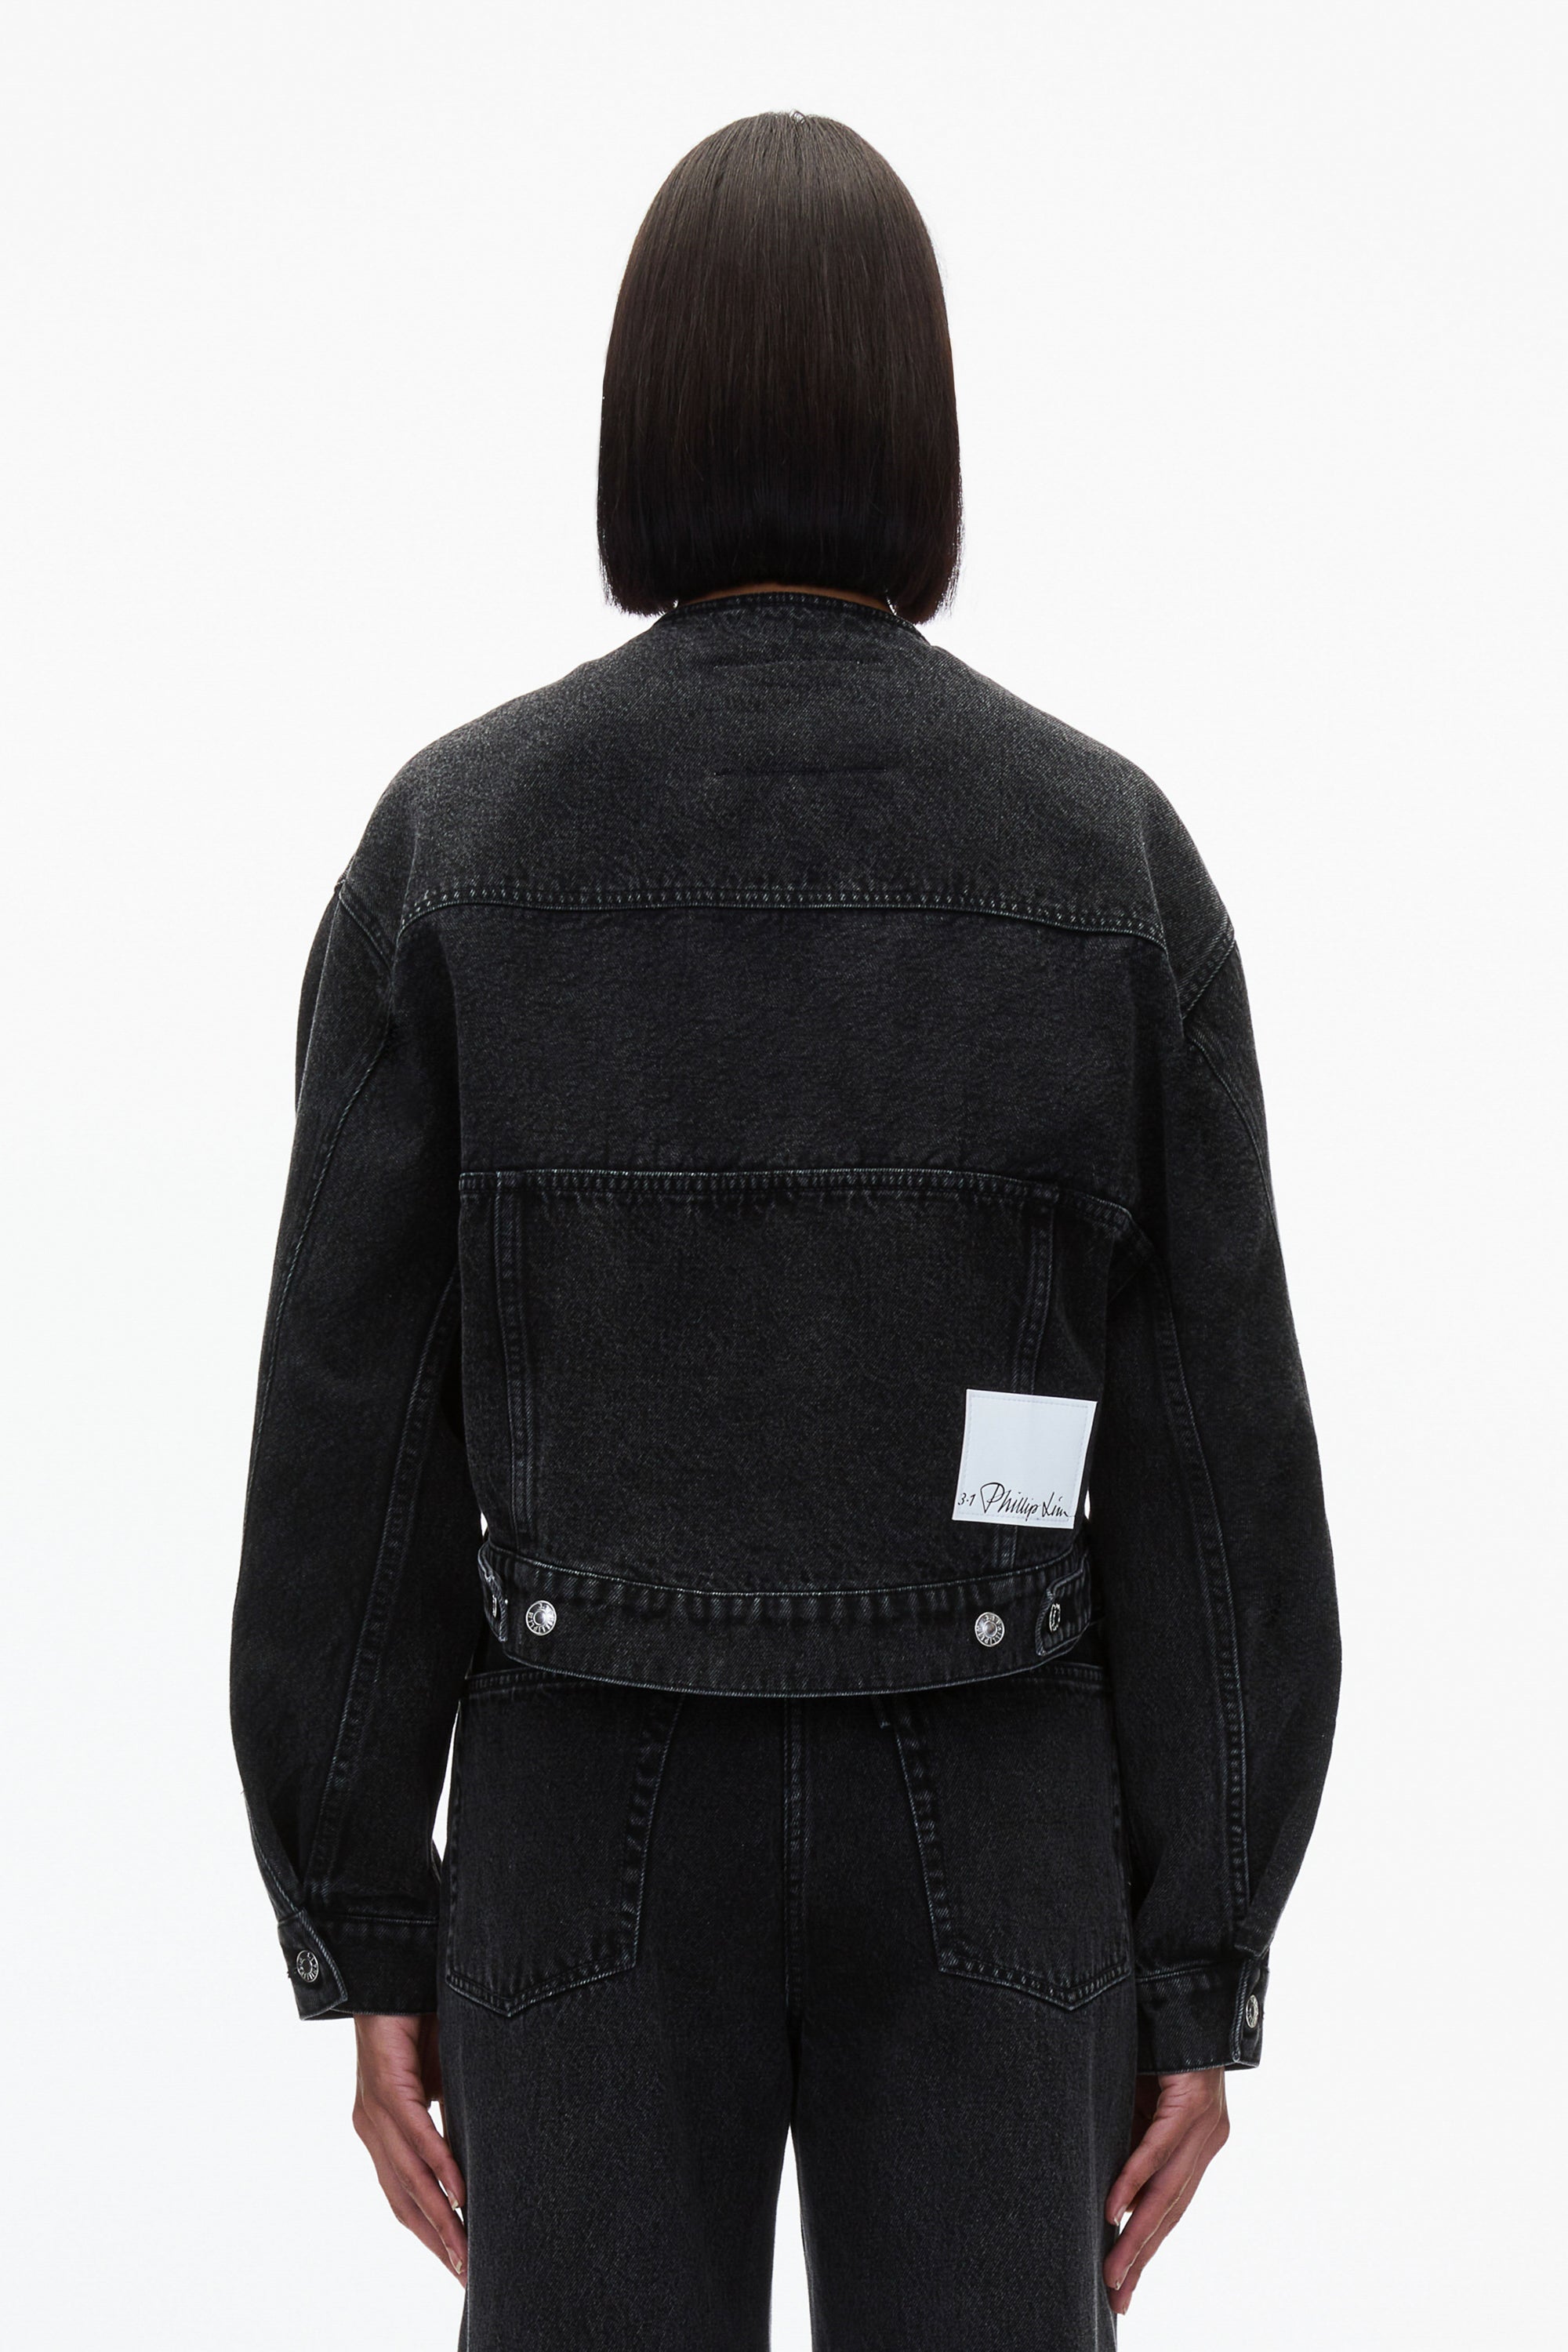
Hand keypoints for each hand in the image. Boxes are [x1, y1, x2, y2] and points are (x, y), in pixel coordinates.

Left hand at [352, 2012, 467, 2281]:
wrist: (393, 1973)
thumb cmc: (420, 2027)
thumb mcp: (443, 2084)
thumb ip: (452, 2122)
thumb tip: (481, 2159)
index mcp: (383, 2134)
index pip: (405, 2199)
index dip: (431, 2235)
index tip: (459, 2267)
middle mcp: (372, 2130)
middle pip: (404, 2201)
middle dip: (437, 2242)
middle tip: (467, 2277)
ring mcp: (375, 2111)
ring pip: (408, 2178)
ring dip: (440, 2217)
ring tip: (465, 2249)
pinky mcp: (387, 2086)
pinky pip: (414, 2134)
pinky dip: (438, 2165)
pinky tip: (458, 2190)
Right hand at [1103, 2067, 1227, 2315]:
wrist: (1189, 1988)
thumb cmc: (1158, 2047)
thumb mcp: (1140, 2103)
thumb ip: (1130, 2140)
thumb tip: (1109, 2188)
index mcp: (1197, 2146)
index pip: (1170, 2209)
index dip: (1146, 2248)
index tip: (1124, 2286)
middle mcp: (1206, 2143)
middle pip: (1170, 2212)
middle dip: (1140, 2256)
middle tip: (1117, 2295)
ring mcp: (1203, 2126)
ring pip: (1167, 2192)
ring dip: (1137, 2235)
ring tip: (1114, 2269)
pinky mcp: (1191, 2103)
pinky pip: (1159, 2149)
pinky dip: (1134, 2179)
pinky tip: (1115, 2208)